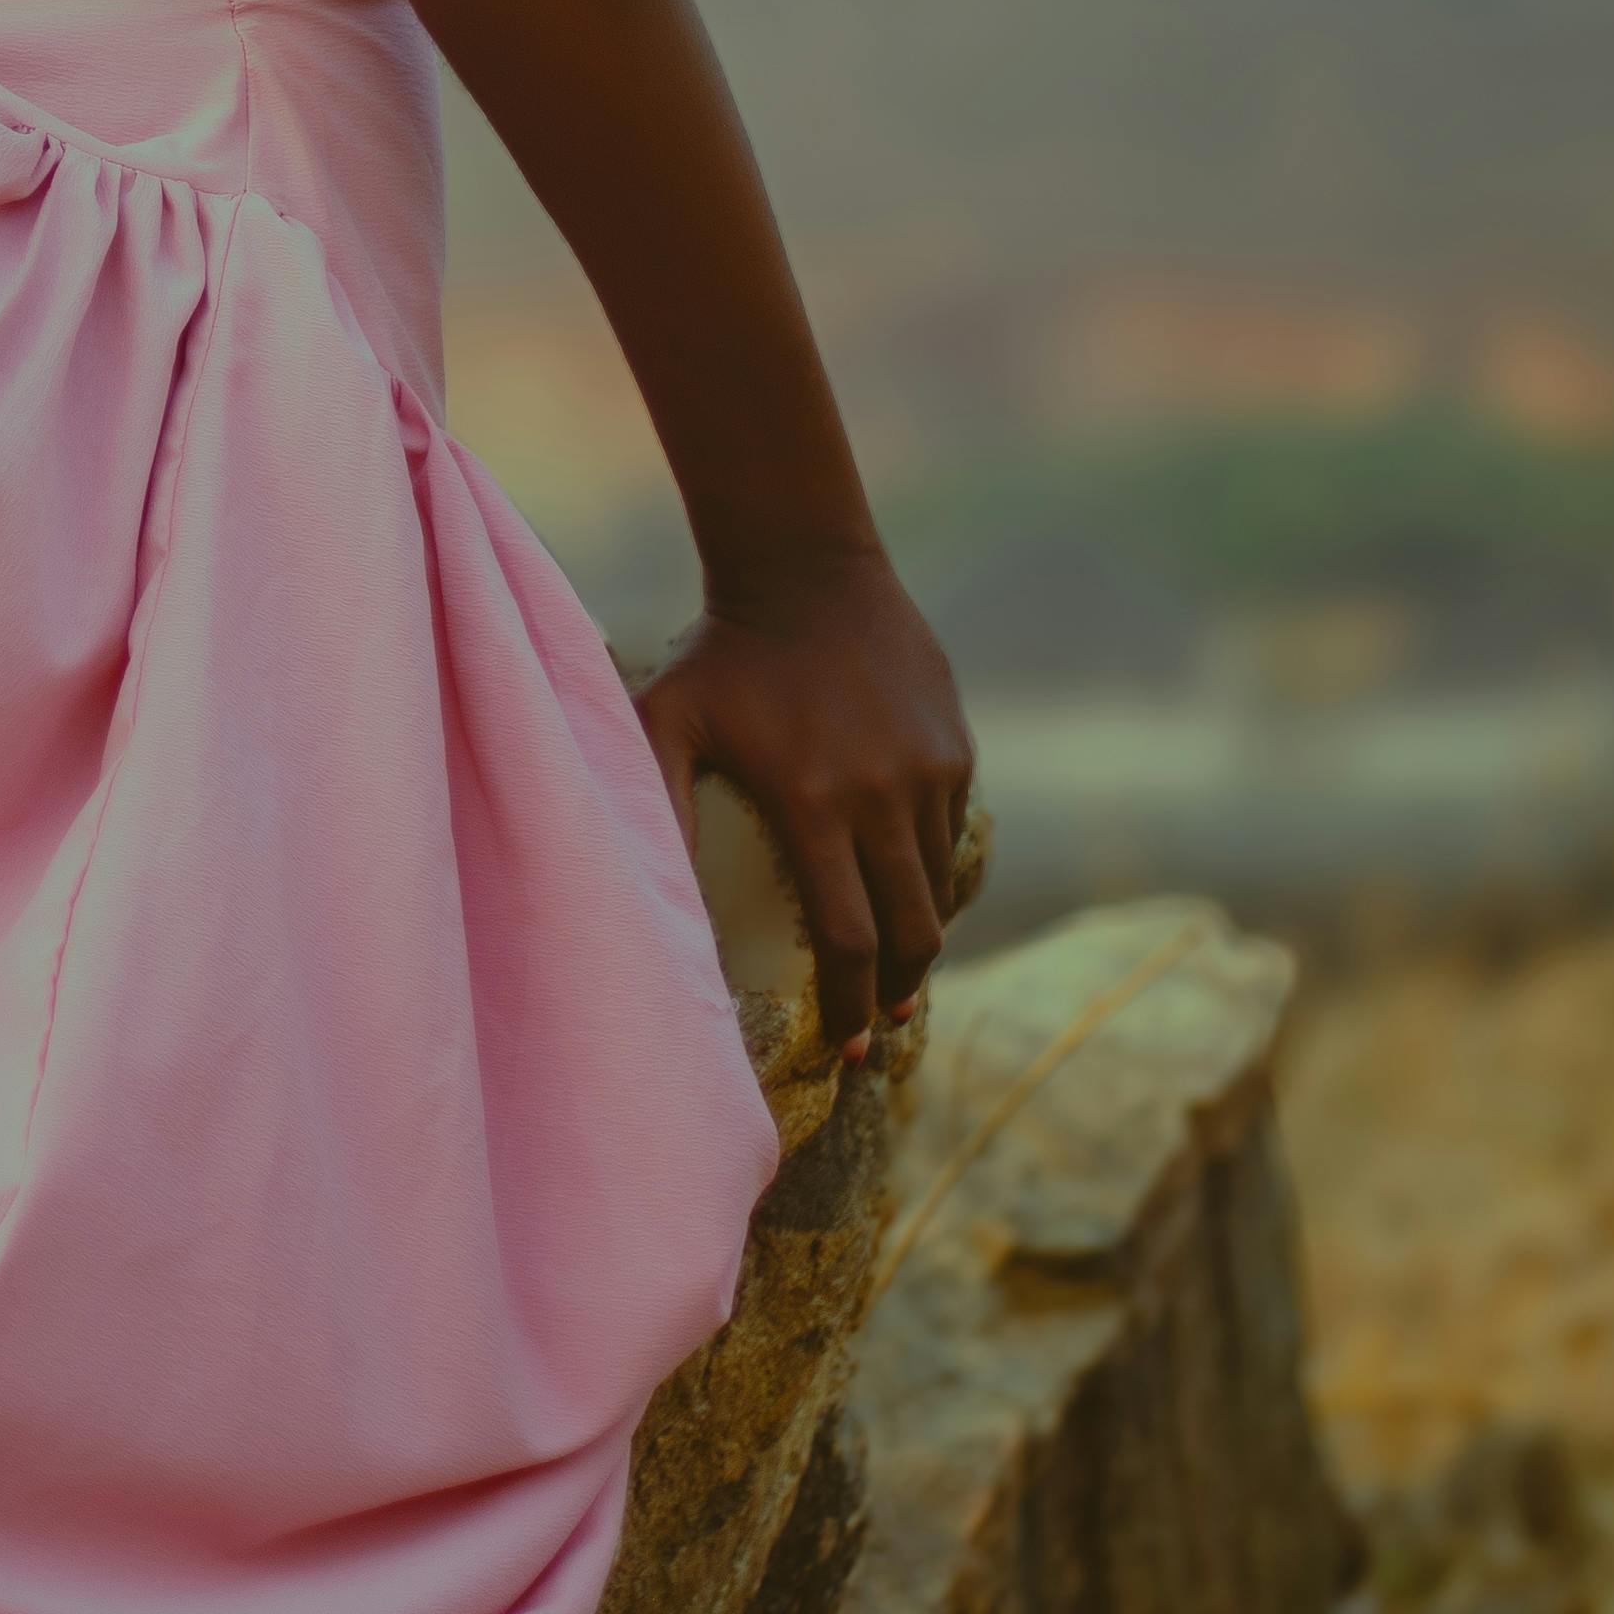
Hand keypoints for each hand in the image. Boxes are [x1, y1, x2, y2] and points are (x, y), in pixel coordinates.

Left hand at [634, 549, 975, 1061]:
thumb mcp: (667, 723)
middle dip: (900, 990)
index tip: (848, 1045)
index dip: (851, 1002)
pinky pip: (952, 833)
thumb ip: (661, 809)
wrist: (805, 567)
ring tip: (897, 969)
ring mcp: (929, 770)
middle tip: (881, 1024)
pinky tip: (907, 889)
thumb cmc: (721, 651)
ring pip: (937, 886)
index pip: (848, 937)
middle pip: (911, 931)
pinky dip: (934, 872)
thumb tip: (656, 908)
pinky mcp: (956, 748)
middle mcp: (883, 794)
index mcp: (815, 802)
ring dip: (922, 937)